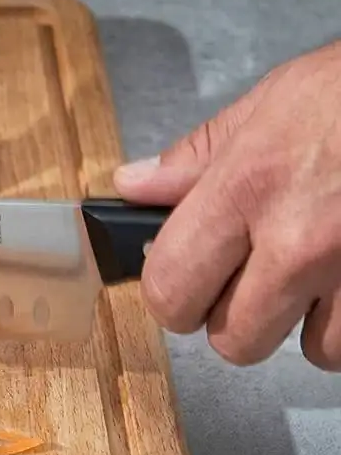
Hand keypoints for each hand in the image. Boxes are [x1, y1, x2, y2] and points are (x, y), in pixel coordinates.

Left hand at [113, 42, 340, 370]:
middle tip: (254, 280)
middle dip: (236, 319)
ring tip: (320, 272)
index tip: (184, 284)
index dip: (170, 296)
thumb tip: (134, 186)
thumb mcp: (271, 102)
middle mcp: (298, 241)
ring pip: (310, 351)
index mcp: (247, 188)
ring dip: (308, 324)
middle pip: (233, 340)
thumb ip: (196, 156)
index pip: (170, 288)